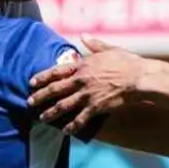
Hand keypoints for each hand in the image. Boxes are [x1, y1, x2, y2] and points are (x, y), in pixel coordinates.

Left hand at [29, 37, 149, 134]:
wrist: (139, 78)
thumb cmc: (128, 62)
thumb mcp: (110, 49)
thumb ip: (94, 44)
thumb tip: (83, 36)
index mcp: (83, 65)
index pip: (57, 71)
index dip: (43, 77)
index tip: (32, 82)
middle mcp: (81, 80)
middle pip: (55, 90)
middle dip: (40, 96)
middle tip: (29, 102)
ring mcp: (87, 95)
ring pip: (63, 105)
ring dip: (51, 113)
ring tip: (42, 118)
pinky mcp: (96, 107)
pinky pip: (80, 118)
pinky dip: (72, 126)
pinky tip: (65, 131)